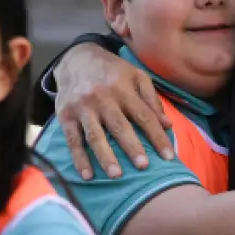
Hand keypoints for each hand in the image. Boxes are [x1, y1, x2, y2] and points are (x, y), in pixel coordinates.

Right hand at [54, 43, 173, 178]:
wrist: (76, 58)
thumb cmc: (112, 71)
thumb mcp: (136, 76)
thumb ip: (151, 99)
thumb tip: (168, 126)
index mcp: (123, 89)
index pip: (144, 116)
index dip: (157, 137)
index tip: (168, 157)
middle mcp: (103, 98)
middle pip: (119, 126)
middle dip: (132, 146)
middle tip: (143, 166)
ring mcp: (83, 107)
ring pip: (95, 135)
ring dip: (105, 156)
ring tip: (116, 175)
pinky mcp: (65, 115)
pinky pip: (73, 140)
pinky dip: (79, 158)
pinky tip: (87, 175)